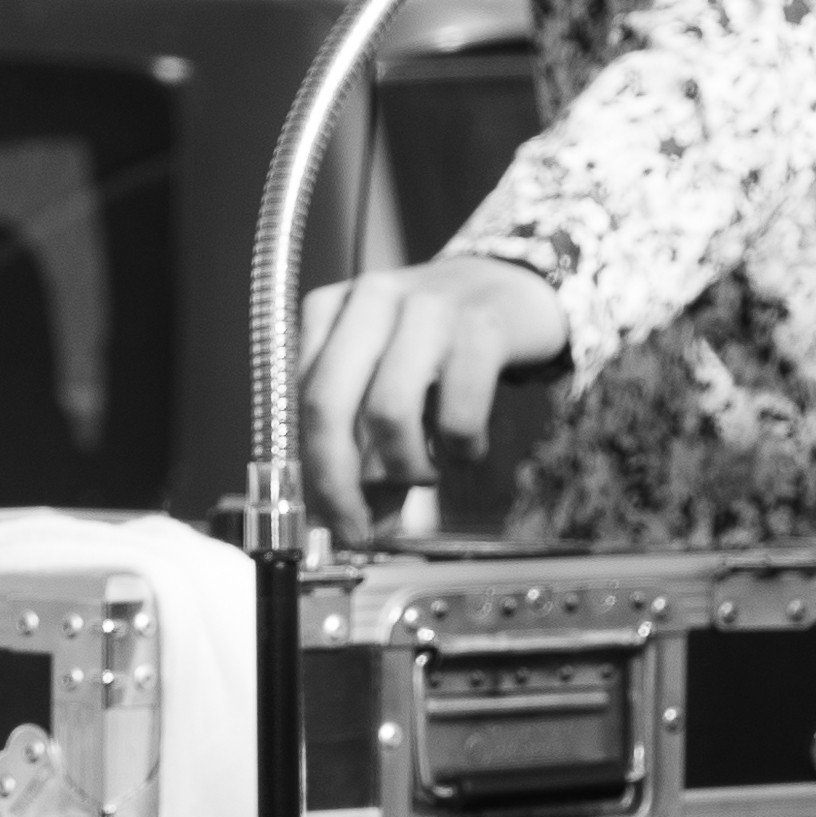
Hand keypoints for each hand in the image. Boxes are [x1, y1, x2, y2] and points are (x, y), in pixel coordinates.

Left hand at [289, 247, 574, 519]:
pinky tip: (465, 448)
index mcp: (330, 309)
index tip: (334, 521)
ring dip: (405, 467)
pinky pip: (456, 413)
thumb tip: (356, 525)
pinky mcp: (481, 326)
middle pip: (327, 406)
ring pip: (388, 412)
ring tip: (425, 475)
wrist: (515, 288)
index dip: (313, 475)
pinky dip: (459, 449)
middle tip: (363, 527)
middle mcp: (369, 300)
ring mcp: (425, 307)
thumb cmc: (441, 344)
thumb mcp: (390, 380)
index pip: (300, 403)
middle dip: (339, 483)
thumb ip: (363, 443)